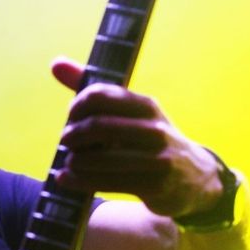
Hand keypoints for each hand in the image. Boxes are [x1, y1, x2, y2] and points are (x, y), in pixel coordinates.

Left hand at [50, 57, 222, 217]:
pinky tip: (65, 178)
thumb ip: (95, 92)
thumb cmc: (149, 141)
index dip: (78, 105)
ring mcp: (156, 158)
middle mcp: (154, 129)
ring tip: (69, 161)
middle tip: (65, 140)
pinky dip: (78, 180)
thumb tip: (56, 64)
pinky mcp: (153, 185)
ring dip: (75, 160)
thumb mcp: (132, 114)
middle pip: (97, 126)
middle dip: (72, 135)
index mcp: (146, 106)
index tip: (72, 116)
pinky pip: (106, 182)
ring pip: (99, 158)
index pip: (101, 95)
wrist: (193, 178)